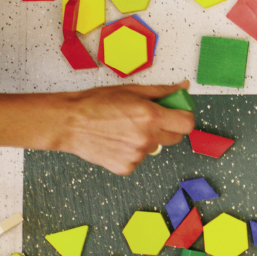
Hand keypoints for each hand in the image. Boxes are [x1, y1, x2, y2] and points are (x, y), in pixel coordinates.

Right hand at [54, 81, 196, 175]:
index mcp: (151, 117)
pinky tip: (116, 141)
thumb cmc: (96, 103)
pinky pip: (139, 159)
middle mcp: (147, 138)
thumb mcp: (131, 90)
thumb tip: (184, 87)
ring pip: (155, 148)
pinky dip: (132, 152)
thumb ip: (162, 91)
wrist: (69, 123)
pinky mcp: (127, 168)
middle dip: (167, 128)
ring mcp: (137, 156)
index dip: (184, 117)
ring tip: (125, 129)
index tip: (177, 113)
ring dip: (148, 140)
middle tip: (148, 120)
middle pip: (176, 138)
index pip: (187, 124)